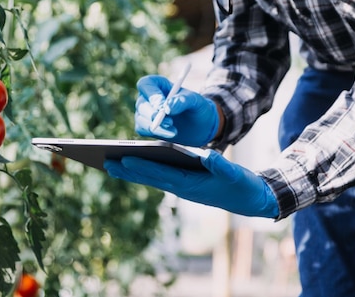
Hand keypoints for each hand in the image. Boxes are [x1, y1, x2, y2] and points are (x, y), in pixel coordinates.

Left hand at [104, 150, 278, 217]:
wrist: (249, 199)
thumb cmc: (242, 185)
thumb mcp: (236, 175)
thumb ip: (222, 166)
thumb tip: (209, 155)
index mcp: (191, 184)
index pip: (162, 174)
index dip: (143, 166)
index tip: (124, 159)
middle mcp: (182, 187)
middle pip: (150, 178)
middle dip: (128, 170)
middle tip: (105, 163)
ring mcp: (181, 187)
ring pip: (152, 178)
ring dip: (131, 172)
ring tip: (110, 164)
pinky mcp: (183, 184)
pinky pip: (159, 177)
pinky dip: (144, 171)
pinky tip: (132, 165)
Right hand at [135, 75, 219, 146]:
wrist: (199, 125)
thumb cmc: (196, 107)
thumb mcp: (195, 100)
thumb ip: (183, 101)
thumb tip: (168, 107)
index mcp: (157, 83)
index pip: (146, 85)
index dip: (152, 95)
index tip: (162, 106)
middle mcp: (148, 96)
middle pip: (141, 104)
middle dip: (154, 114)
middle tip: (169, 122)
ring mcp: (144, 111)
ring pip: (141, 119)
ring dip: (157, 126)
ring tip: (175, 130)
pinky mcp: (145, 125)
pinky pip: (144, 129)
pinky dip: (157, 133)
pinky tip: (170, 133)